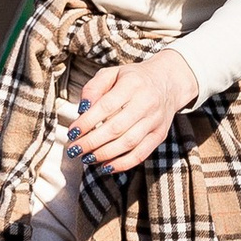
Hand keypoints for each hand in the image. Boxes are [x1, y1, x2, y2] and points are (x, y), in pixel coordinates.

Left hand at [68, 47, 197, 172]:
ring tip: (86, 158)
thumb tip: (82, 110)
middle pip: (116, 128)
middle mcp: (146, 103)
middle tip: (74, 150)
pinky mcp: (160, 135)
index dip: (87, 122)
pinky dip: (123, 164)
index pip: (105, 107)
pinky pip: (141, 154)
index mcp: (132, 84)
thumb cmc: (133, 79)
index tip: (72, 133)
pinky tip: (106, 167)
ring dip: (104, 154)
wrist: (168, 82)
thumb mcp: (112, 73)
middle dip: (91, 142)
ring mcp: (155, 121)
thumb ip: (94, 87)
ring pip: (128, 143)